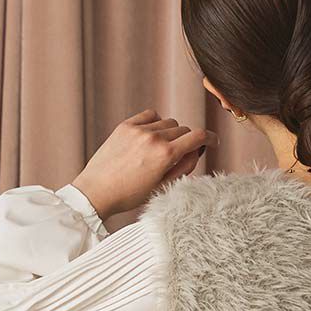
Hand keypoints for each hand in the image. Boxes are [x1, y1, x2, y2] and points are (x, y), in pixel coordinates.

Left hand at [70, 108, 217, 220]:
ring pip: (168, 122)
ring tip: (159, 150)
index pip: (198, 136)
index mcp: (165, 155)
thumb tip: (196, 152)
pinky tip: (150, 136)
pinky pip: (150, 115)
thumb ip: (183, 167)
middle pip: (183, 129)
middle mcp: (154, 137)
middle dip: (185, 141)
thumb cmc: (129, 195)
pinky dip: (155, 123)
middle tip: (177, 157)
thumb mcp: (162, 187)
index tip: (213, 142)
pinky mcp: (125, 125)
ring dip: (170, 133)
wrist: (96, 192)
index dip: (210, 139)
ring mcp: (138, 129)